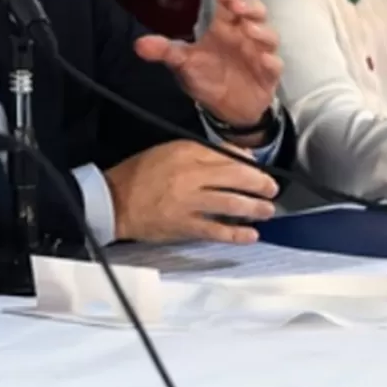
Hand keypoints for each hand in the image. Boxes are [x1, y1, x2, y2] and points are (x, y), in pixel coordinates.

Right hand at [104, 140, 278, 243]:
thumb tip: (237, 158)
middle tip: (272, 190)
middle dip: (259, 184)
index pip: (227, 155)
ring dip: (254, 208)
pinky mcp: (184, 225)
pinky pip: (216, 230)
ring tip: (267, 211)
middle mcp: (190, 175)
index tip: (259, 170)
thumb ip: (203, 152)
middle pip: (235, 177)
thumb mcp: (170, 151)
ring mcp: (188, 202)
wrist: (114, 201)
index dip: (249, 164)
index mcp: (186, 153)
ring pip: (230, 203)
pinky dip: (236, 233)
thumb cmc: (141, 174)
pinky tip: (250, 235)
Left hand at [134, 0, 280, 125]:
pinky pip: (275, 65)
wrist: (226, 110)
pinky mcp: (269, 75)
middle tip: (238, 6)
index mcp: (225, 28)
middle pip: (256, 13)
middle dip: (250, 6)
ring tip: (248, 29)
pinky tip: (263, 59)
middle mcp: (245, 36)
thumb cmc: (207, 77)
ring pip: (269, 36)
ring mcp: (259, 54)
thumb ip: (164, 51)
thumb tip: (139, 44)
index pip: (230, 4)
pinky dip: (271, 61)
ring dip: (261, 30)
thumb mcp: (183, 63)